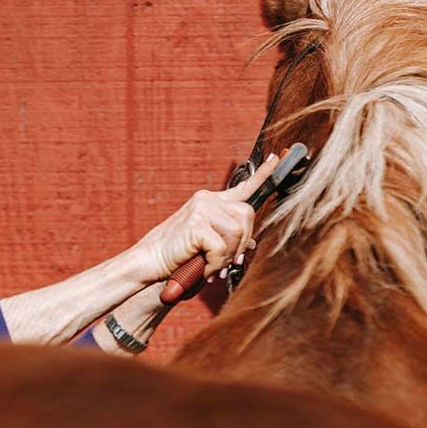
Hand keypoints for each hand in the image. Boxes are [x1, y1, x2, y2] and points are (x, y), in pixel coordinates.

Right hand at [138, 154, 280, 281]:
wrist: (150, 264)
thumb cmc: (178, 257)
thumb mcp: (208, 246)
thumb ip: (230, 240)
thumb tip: (250, 244)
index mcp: (211, 202)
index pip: (243, 187)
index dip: (262, 174)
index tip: (276, 157)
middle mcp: (207, 199)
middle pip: (247, 215)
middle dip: (241, 243)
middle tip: (225, 262)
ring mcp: (202, 208)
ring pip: (238, 232)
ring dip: (227, 256)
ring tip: (210, 266)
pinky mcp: (197, 222)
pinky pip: (222, 247)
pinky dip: (216, 264)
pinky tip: (204, 269)